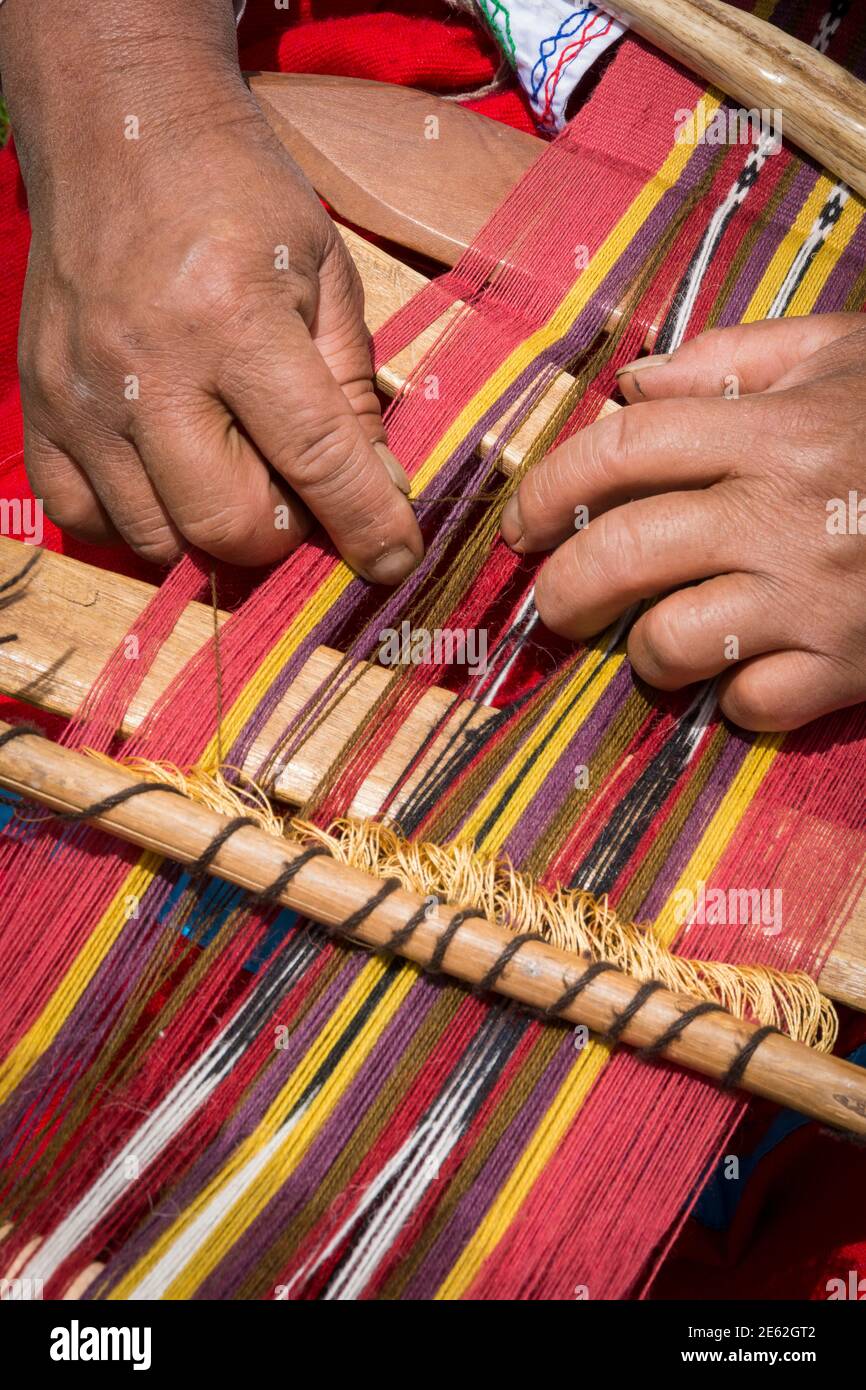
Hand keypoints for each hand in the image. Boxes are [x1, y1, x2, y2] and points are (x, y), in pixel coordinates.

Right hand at [16, 70, 420, 577]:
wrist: (117, 128)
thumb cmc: (238, 196)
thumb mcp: (324, 273)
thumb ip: (353, 388)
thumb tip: (379, 495)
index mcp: (236, 317)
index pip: (316, 456)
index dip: (368, 524)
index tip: (397, 561)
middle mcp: (148, 365)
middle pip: (226, 524)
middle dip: (281, 532)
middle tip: (294, 487)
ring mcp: (81, 394)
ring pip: (157, 538)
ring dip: (210, 530)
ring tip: (229, 469)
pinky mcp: (38, 406)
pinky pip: (85, 517)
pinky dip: (136, 520)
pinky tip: (165, 475)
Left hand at [501, 313, 865, 730]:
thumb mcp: (839, 353)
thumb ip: (730, 356)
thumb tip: (631, 385)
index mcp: (772, 428)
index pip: (620, 450)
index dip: (548, 487)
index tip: (521, 524)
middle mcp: (783, 512)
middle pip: (623, 551)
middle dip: (562, 589)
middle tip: (553, 605)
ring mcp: (816, 596)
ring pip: (671, 641)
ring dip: (643, 649)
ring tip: (655, 641)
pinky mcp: (852, 664)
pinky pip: (752, 705)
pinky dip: (732, 700)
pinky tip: (745, 675)